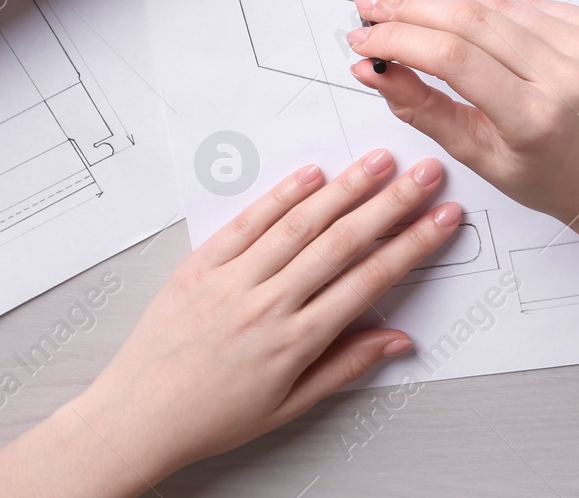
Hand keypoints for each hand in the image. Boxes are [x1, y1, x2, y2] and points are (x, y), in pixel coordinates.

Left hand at [70, 150, 460, 485]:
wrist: (137, 416)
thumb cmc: (210, 416)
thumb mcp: (288, 406)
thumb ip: (346, 366)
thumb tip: (397, 341)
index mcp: (295, 342)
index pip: (370, 281)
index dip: (413, 245)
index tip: (442, 219)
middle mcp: (268, 305)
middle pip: (343, 242)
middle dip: (392, 203)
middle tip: (425, 174)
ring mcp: (233, 281)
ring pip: (300, 223)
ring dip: (346, 188)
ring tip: (379, 162)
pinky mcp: (201, 265)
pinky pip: (248, 222)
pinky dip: (282, 194)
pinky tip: (312, 174)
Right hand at [346, 0, 578, 224]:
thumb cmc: (548, 175)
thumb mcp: (477, 155)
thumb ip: (421, 108)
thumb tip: (372, 69)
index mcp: (535, 119)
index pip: (453, 59)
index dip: (400, 39)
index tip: (365, 38)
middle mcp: (569, 79)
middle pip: (472, 20)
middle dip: (412, 9)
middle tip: (374, 9)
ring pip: (499, 5)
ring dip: (450, 8)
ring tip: (421, 22)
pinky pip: (532, 5)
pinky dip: (498, 12)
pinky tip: (484, 31)